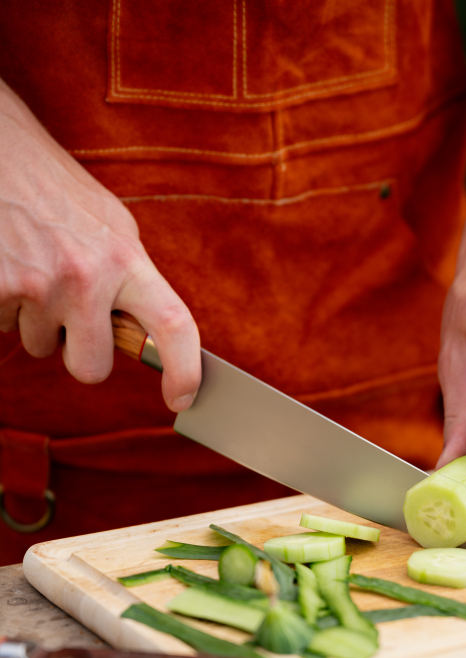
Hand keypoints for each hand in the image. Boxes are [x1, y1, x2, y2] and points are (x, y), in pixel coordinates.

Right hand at [0, 79, 199, 412]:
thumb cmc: (53, 189)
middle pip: (91, 367)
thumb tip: (149, 332)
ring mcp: (39, 285)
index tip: (182, 398)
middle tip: (66, 312)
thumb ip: (129, 277)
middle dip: (77, 352)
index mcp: (126, 258)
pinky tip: (6, 263)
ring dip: (34, 319)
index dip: (184, 370)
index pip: (173, 325)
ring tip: (29, 265)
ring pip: (40, 346)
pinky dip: (3, 305)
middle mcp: (87, 276)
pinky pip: (3, 326)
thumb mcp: (109, 225)